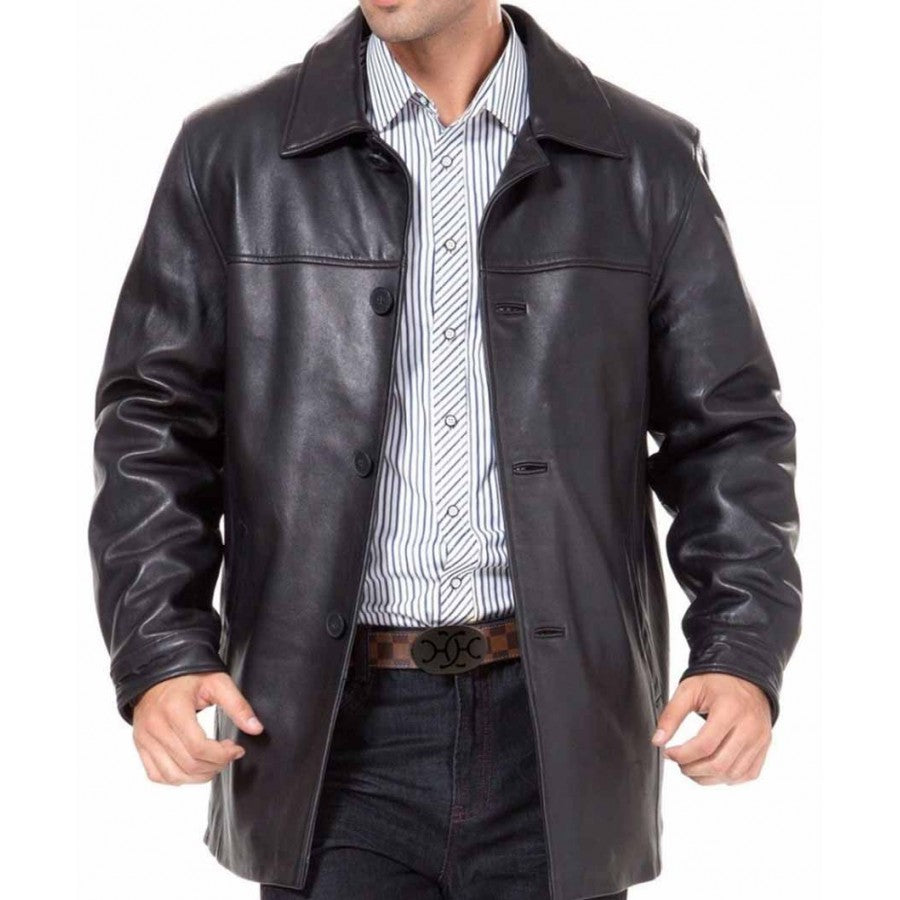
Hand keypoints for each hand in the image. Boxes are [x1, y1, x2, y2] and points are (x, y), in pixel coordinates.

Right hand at [132, 671, 263, 784]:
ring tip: (213, 763)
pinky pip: (156, 775)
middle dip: (215, 765)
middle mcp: (155, 727)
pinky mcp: (140, 745)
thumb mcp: (218, 682)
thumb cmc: (190, 676)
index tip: (237, 749)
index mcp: (174, 710)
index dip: (222, 755)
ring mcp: (144, 738)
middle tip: (228, 755)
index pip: (198, 747)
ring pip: (173, 775)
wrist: (159, 671)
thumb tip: (256, 729)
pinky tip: (192, 767)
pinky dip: (177, 778)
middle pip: (188, 764)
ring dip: (199, 777)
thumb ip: (238, 705)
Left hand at [650, 673, 771, 784]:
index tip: (668, 753)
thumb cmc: (716, 682)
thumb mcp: (689, 690)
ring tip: (692, 767)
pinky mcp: (764, 747)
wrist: (746, 677)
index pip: (705, 746)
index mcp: (730, 709)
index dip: (682, 755)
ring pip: (733, 774)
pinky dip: (727, 778)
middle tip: (679, 763)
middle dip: (692, 770)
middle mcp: (749, 727)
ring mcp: (760, 739)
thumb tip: (658, 741)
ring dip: (708, 778)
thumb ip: (671, 714)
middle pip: (719, 764)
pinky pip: (747, 774)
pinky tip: (712, 769)